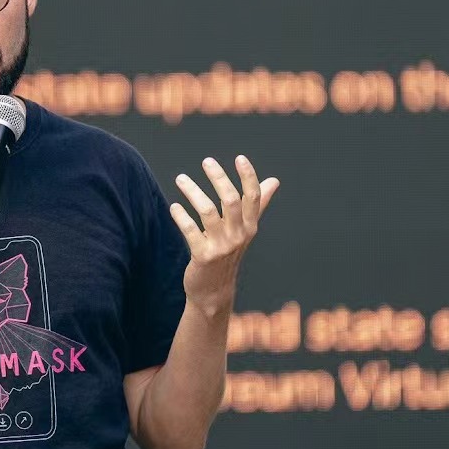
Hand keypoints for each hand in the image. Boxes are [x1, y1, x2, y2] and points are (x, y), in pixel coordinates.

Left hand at [170, 155, 278, 315]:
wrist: (214, 291)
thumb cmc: (228, 254)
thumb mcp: (244, 230)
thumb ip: (258, 204)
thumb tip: (274, 181)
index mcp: (249, 226)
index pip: (253, 197)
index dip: (248, 176)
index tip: (240, 158)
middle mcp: (238, 235)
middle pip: (231, 200)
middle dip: (219, 178)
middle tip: (207, 161)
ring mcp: (221, 246)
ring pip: (208, 212)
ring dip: (193, 192)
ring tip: (181, 179)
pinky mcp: (203, 256)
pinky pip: (191, 231)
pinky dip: (181, 217)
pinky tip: (174, 207)